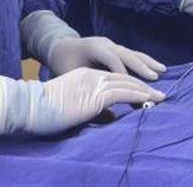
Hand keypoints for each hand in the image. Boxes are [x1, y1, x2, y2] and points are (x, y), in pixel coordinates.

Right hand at [0, 69, 165, 136]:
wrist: (31, 106)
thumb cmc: (46, 110)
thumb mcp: (73, 106)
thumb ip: (93, 109)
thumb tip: (111, 118)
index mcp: (85, 76)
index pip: (113, 78)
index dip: (131, 84)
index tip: (144, 91)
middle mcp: (92, 76)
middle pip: (124, 78)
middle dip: (143, 85)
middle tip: (160, 92)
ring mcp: (94, 83)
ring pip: (126, 84)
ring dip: (145, 91)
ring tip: (160, 96)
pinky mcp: (95, 94)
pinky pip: (122, 93)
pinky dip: (137, 96)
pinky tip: (148, 100)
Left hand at [46, 35, 166, 80]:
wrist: (60, 47)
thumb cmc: (64, 63)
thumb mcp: (70, 75)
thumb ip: (86, 89)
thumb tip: (106, 111)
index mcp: (94, 47)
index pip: (112, 61)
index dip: (123, 74)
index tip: (134, 89)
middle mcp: (105, 44)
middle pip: (126, 55)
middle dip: (141, 67)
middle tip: (154, 79)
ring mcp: (111, 45)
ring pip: (132, 54)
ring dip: (147, 63)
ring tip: (161, 71)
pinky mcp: (115, 49)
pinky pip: (132, 55)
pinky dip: (144, 61)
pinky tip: (155, 68)